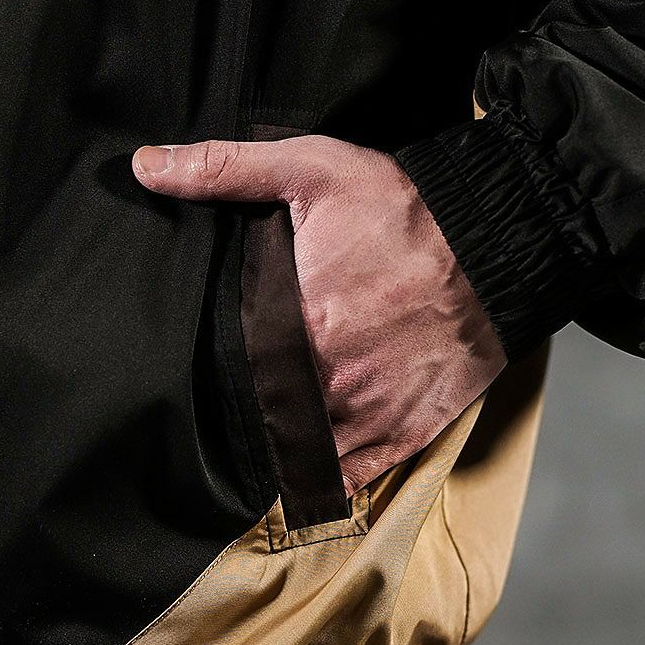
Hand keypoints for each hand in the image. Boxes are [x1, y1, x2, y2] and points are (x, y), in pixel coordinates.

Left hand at [132, 135, 506, 494]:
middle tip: (251, 394)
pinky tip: (313, 464)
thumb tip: (146, 166)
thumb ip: (224, 170)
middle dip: (256, 404)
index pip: (236, 368)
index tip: (221, 366)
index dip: (226, 369)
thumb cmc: (404, 206)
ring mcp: (369, 413)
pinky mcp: (406, 433)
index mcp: (296, 326)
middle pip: (269, 410)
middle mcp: (329, 380)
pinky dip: (328, 476)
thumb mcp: (312, 169)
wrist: (498, 242)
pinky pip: (351, 477)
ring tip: (277, 428)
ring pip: (303, 451)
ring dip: (287, 443)